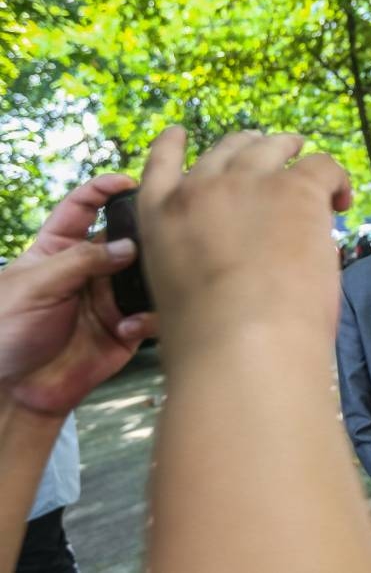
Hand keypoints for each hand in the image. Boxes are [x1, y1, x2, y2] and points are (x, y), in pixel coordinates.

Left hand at [0, 174, 156, 415]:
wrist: (17, 391)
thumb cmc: (10, 333)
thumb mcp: (34, 287)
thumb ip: (80, 261)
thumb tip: (128, 245)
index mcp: (58, 249)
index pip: (81, 207)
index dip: (102, 190)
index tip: (126, 182)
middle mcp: (89, 270)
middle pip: (123, 237)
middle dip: (140, 235)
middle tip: (153, 237)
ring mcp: (110, 298)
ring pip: (145, 274)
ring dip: (150, 278)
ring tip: (145, 287)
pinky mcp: (127, 328)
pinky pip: (151, 315)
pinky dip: (146, 319)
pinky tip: (126, 329)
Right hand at [137, 127, 351, 365]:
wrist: (243, 348)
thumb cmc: (211, 345)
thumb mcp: (176, 298)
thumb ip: (191, 269)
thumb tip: (226, 274)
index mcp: (159, 218)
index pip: (161, 164)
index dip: (173, 145)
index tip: (180, 133)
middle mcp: (200, 189)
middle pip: (227, 149)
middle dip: (248, 147)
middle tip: (271, 150)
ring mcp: (247, 183)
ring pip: (273, 147)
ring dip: (290, 149)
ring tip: (306, 154)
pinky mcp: (295, 189)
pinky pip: (321, 165)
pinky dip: (335, 177)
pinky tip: (341, 197)